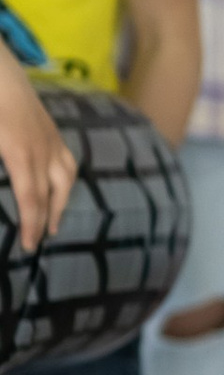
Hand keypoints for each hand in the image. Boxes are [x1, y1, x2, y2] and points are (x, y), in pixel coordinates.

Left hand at [0, 59, 75, 246]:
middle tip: (39, 243)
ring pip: (66, 177)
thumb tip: (0, 187)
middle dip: (45, 220)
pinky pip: (67, 160)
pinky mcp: (51, 129)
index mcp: (20, 154)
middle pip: (50, 193)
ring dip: (61, 202)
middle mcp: (42, 150)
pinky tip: (59, 184)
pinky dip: (65, 178)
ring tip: (54, 220)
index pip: (31, 199)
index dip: (32, 225)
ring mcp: (50, 138)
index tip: (30, 246)